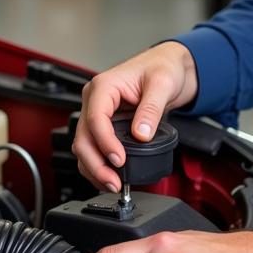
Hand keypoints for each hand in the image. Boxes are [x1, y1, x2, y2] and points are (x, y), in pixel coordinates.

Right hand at [73, 42, 197, 191]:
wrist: (169, 67)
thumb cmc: (163, 68)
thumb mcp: (162, 84)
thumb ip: (151, 109)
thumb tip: (141, 135)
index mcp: (103, 86)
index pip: (95, 118)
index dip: (105, 143)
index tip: (119, 160)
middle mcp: (95, 101)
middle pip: (83, 138)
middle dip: (96, 164)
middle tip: (114, 182)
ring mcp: (98, 115)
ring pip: (84, 147)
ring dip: (95, 169)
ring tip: (113, 185)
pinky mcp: (106, 127)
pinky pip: (94, 149)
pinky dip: (99, 166)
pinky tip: (111, 178)